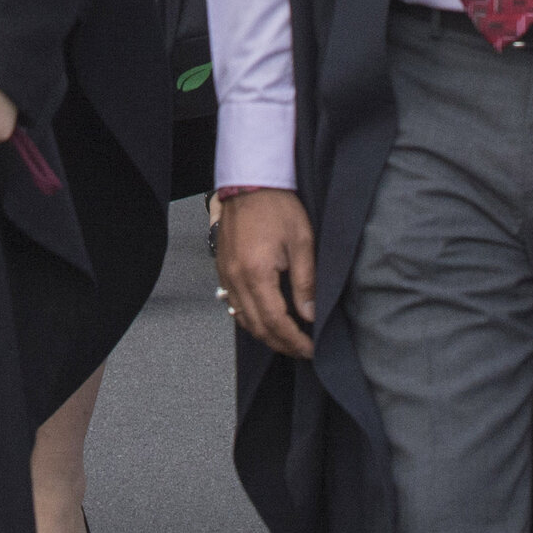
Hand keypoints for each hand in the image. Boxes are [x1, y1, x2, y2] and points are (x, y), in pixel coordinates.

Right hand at [214, 188, 318, 358]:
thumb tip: (309, 315)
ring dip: (265, 333)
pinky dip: (250, 318)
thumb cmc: (276, 206)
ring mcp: (225, 275)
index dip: (294, 341)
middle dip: (281, 344)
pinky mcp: (222, 269)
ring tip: (287, 338)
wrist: (249, 183)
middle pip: (257, 327)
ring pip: (243, 319)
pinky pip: (233, 304)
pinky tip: (265, 318)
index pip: (275, 322)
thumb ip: (306, 282)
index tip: (310, 350)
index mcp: (256, 274)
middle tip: (302, 350)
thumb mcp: (302, 242)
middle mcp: (235, 279)